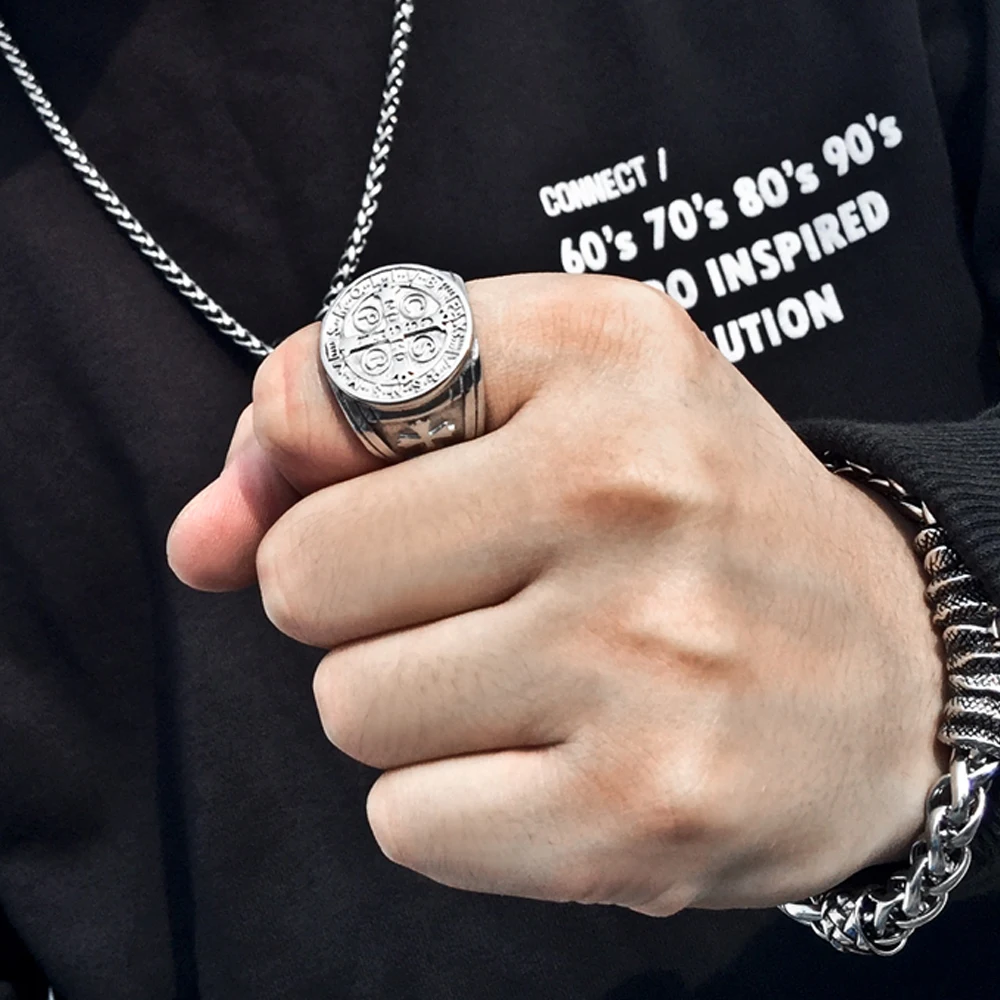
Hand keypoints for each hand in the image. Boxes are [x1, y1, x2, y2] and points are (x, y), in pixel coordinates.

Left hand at [167, 274, 946, 914]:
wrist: (888, 664)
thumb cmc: (699, 517)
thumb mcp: (560, 401)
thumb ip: (342, 435)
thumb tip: (194, 538)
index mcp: (604, 351)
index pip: (315, 393)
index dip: (309, 458)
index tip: (376, 483)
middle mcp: (630, 489)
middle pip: (301, 572)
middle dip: (358, 596)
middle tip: (475, 591)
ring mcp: (642, 659)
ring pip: (348, 706)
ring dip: (414, 701)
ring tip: (539, 676)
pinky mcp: (640, 814)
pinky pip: (406, 820)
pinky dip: (454, 800)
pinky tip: (560, 760)